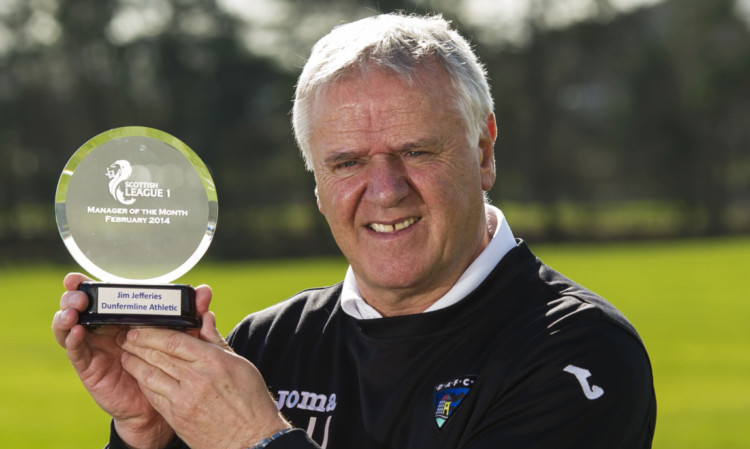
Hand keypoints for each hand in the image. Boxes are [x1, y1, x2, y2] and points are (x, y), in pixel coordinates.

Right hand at [51, 273, 210, 448]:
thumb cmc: (170, 363)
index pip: (101, 294)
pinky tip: (78, 331)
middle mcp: (103, 328)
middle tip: (80, 291)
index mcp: (122, 316)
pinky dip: (73, 339)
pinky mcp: (89, 367)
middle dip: (75, 295)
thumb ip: (192, 313)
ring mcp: (93, 347)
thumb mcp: (183, 336)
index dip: (89, 283)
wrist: (160, 402)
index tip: (83, 275)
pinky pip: (76, 352)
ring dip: (67, 314)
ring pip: (69, 326)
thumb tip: (205, 290)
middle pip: (79, 306)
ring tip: (74, 309)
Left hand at [119, 312, 289, 448]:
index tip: (142, 327)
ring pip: (150, 375)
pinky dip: (143, 383)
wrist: (251, 439)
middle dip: (138, 344)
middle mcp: (197, 379)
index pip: (174, 340)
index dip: (153, 332)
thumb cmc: (250, 401)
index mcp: (213, 361)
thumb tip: (205, 318)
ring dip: (134, 363)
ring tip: (127, 354)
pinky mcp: (177, 418)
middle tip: (127, 337)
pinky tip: (139, 376)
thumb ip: (216, 341)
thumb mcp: (239, 364)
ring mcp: (185, 400)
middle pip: (158, 355)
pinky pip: (153, 395)